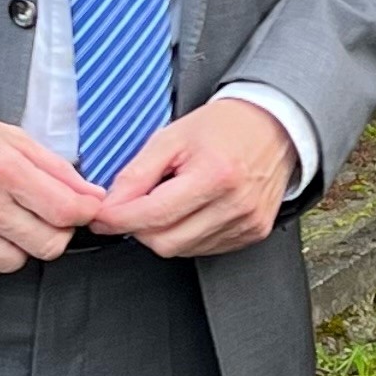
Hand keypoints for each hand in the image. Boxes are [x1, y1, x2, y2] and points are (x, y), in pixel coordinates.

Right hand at [0, 107, 109, 275]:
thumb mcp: (11, 137)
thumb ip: (56, 168)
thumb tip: (93, 196)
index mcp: (4, 169)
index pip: (66, 211)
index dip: (84, 213)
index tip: (84, 208)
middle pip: (49, 244)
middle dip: (57, 232)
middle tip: (46, 215)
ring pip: (19, 262)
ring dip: (23, 245)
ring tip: (8, 219)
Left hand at [89, 98, 297, 258]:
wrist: (273, 126)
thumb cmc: (224, 127)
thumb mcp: (171, 137)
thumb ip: (137, 173)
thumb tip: (111, 206)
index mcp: (215, 175)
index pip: (154, 214)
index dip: (119, 219)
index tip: (101, 217)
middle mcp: (235, 204)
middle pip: (166, 241)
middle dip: (140, 229)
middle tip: (134, 206)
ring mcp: (247, 223)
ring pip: (183, 249)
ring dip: (165, 232)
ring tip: (171, 200)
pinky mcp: (254, 233)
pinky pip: (205, 248)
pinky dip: (189, 235)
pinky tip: (192, 210)